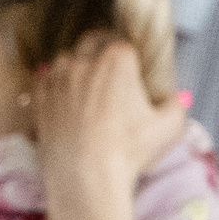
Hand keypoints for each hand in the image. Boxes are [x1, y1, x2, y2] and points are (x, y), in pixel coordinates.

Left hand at [27, 32, 188, 196]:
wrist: (85, 177)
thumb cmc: (128, 151)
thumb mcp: (168, 127)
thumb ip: (177, 105)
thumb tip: (179, 97)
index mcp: (116, 61)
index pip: (123, 44)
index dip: (129, 55)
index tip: (132, 66)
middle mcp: (83, 63)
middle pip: (91, 42)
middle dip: (101, 49)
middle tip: (110, 68)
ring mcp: (57, 79)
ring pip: (65, 59)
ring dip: (76, 65)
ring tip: (86, 83)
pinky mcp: (39, 98)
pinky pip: (44, 79)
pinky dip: (53, 83)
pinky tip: (63, 96)